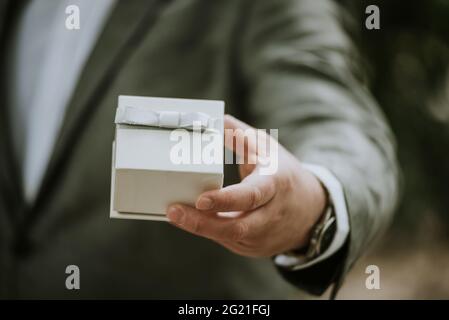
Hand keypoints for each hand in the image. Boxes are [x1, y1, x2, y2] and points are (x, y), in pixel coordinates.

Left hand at [166, 115, 326, 256]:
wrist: (310, 209)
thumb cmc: (284, 174)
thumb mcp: (267, 149)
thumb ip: (239, 135)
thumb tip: (214, 119)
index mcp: (276, 184)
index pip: (251, 195)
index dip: (226, 199)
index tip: (201, 198)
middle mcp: (271, 214)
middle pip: (236, 226)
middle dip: (202, 222)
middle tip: (173, 210)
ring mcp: (264, 235)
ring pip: (228, 237)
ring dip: (200, 227)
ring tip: (175, 214)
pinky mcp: (255, 247)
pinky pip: (228, 241)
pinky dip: (209, 231)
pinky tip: (192, 220)